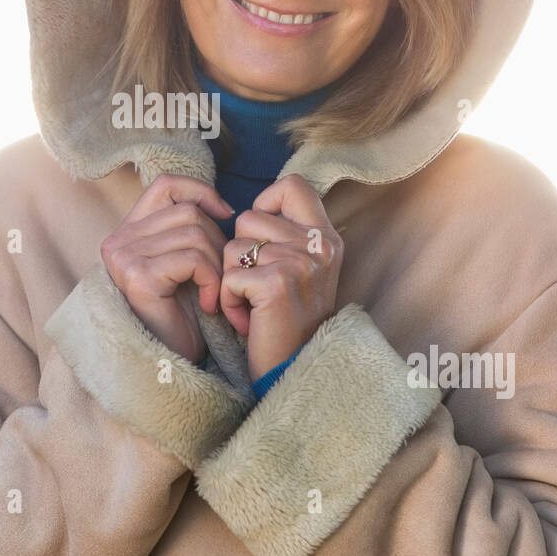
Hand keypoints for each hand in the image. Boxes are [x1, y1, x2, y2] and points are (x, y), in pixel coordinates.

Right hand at [100, 175, 232, 365]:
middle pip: (188, 211)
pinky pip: (192, 259)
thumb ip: (191, 228)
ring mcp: (124, 257)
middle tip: (220, 277)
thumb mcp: (186, 261)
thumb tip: (225, 206)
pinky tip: (209, 304)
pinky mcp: (138, 277)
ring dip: (217, 264)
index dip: (200, 191)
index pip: (166, 184)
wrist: (170, 363)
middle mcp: (118, 240)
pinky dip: (212, 281)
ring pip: (194, 233)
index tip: (225, 216)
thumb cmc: (183, 314)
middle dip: (217, 241)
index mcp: (128, 230)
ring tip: (215, 292)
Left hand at [219, 174, 343, 382]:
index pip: (292, 185)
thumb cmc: (289, 321)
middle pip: (248, 218)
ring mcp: (301, 263)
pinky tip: (248, 320)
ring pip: (232, 247)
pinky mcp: (278, 284)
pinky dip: (230, 302)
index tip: (261, 239)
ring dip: (231, 281)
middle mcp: (319, 245)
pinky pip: (229, 276)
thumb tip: (251, 209)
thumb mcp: (301, 270)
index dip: (265, 203)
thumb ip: (286, 236)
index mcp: (326, 236)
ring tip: (252, 305)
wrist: (296, 370)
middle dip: (239, 253)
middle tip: (256, 286)